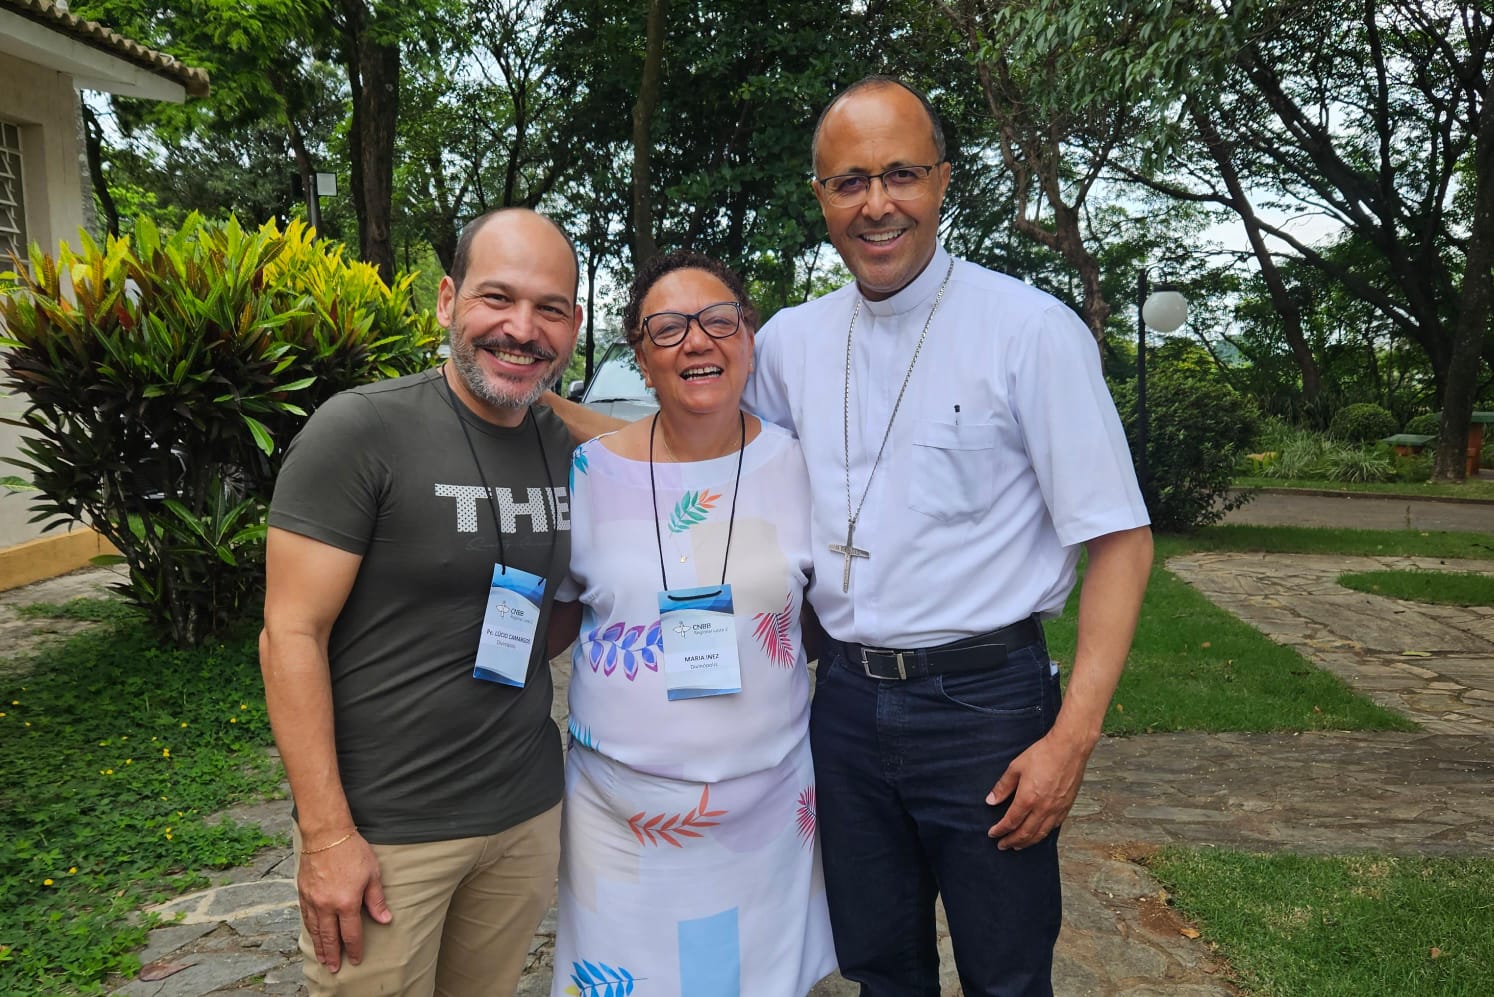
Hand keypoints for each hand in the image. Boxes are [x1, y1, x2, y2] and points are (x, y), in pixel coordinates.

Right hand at [297, 832, 391, 971]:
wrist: (326, 834)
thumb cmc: (352, 851)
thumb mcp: (372, 874)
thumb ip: (376, 900)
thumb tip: (385, 919)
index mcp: (347, 902)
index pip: (351, 933)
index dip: (354, 948)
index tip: (356, 959)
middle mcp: (327, 905)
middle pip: (330, 937)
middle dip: (334, 954)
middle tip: (335, 968)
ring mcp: (313, 900)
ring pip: (316, 930)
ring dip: (320, 946)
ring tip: (323, 958)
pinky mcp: (303, 892)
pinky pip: (306, 917)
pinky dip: (310, 930)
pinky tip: (312, 935)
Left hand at [984, 731, 1089, 849]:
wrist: (1069, 748)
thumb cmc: (1043, 754)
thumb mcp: (1016, 767)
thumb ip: (1003, 786)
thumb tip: (991, 800)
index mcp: (1028, 798)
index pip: (1011, 822)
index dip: (1000, 830)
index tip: (992, 834)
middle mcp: (1043, 808)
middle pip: (1025, 833)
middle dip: (1012, 841)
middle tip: (1002, 846)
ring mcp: (1057, 809)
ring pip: (1041, 833)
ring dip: (1027, 842)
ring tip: (1018, 846)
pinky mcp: (1067, 806)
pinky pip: (1054, 826)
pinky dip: (1043, 834)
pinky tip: (1038, 834)